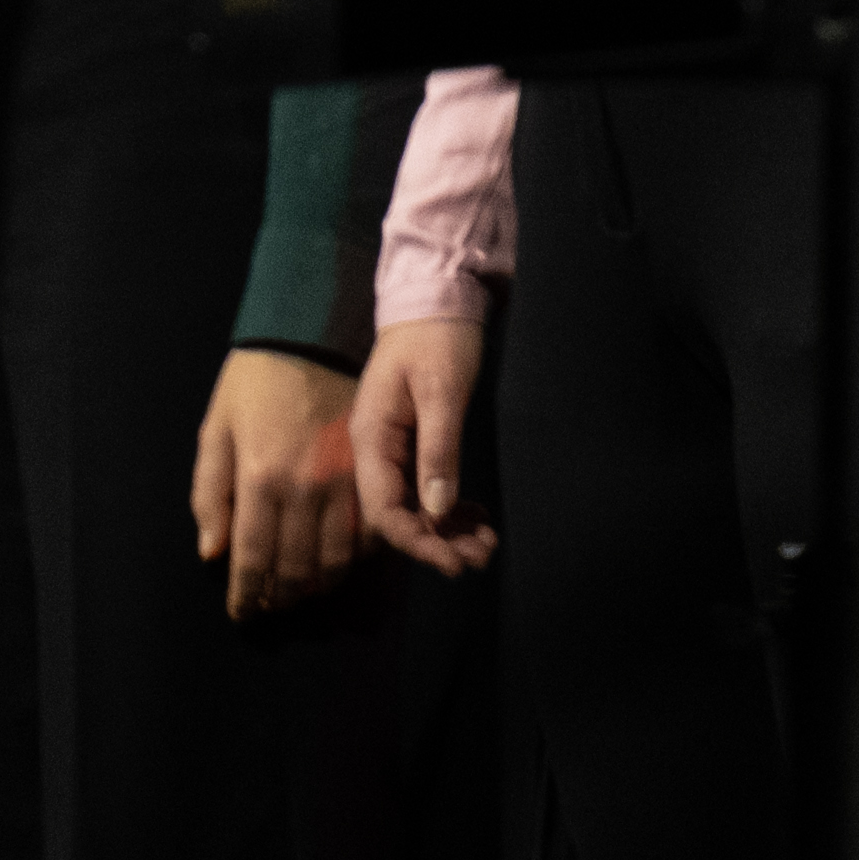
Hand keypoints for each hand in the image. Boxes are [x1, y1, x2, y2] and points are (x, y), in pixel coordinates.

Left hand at [191, 345, 367, 614]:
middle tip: (271, 608)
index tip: (242, 614)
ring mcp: (345, 479)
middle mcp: (305, 486)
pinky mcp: (373, 469)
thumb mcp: (216, 430)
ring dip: (317, 586)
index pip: (252, 557)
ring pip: (337, 557)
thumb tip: (213, 553)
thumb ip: (209, 493)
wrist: (315, 332)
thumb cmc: (255, 381)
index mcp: (260, 477)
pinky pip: (369, 530)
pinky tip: (339, 562)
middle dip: (281, 597)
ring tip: (302, 593)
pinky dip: (355, 557)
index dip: (247, 595)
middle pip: (296, 567)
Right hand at [350, 314, 495, 573]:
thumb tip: (438, 511)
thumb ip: (439, 451)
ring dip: (448, 529)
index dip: (418, 542)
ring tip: (487, 546)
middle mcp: (375, 450)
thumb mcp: (443, 391)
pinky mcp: (413, 441)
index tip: (454, 563)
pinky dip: (452, 506)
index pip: (384, 510)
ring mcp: (393, 447)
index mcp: (371, 439)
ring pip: (416, 505)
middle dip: (438, 542)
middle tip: (482, 558)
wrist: (437, 296)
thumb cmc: (439, 338)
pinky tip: (478, 518)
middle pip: (400, 514)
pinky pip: (427, 486)